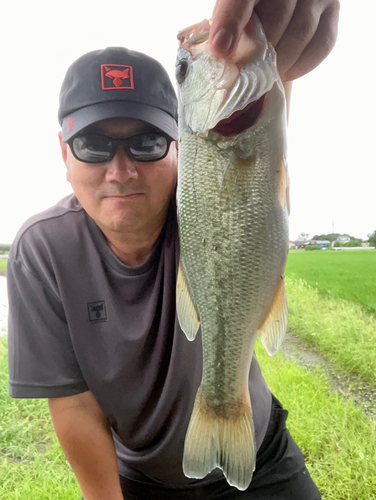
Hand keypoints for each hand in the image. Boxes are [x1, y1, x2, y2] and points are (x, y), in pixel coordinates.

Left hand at [209, 0, 339, 80]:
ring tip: (266, 75)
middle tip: (247, 73)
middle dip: (259, 53)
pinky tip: (286, 72)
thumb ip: (227, 22)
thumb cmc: (247, 10)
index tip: (222, 48)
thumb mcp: (232, 7)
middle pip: (275, 19)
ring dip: (281, 63)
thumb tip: (221, 51)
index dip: (231, 21)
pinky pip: (323, 43)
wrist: (279, 1)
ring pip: (300, 33)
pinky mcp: (333, 7)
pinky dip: (303, 65)